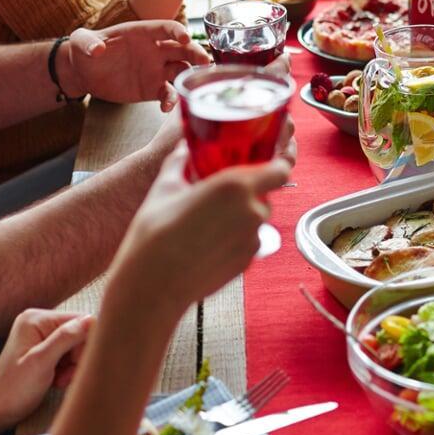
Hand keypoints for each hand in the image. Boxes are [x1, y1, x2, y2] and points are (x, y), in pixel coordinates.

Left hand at [0, 309, 94, 429]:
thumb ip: (66, 338)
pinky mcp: (43, 350)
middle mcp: (39, 322)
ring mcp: (40, 336)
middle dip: (77, 357)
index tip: (76, 365)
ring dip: (73, 366)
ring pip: (76, 347)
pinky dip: (67, 370)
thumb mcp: (42, 362)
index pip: (79, 321)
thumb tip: (92, 320)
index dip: (84, 344)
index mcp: (36, 319)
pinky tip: (56, 380)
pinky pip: (68, 355)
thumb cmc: (13, 389)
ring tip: (58, 380)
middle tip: (64, 375)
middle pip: (79, 334)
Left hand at [67, 20, 210, 108]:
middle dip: (196, 54)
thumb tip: (97, 49)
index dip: (177, 31)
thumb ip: (88, 42)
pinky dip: (171, 100)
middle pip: (183, 49)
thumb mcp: (81, 40)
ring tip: (195, 88)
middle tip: (206, 62)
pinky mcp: (152, 88)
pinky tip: (166, 108)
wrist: (83, 72)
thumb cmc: (84, 49)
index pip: (166, 28)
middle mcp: (155, 50)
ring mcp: (156, 69)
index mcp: (143, 33)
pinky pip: (168, 94)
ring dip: (191, 77)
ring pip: (181, 71)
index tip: (185, 38)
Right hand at [110, 144, 292, 312]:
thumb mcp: (165, 187)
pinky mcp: (247, 263)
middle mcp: (252, 212)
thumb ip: (179, 162)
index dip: (277, 164)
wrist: (153, 284)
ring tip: (208, 222)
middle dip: (248, 194)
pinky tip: (207, 243)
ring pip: (255, 221)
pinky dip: (234, 239)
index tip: (268, 162)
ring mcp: (252, 241)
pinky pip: (247, 243)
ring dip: (240, 217)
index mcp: (236, 186)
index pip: (280, 169)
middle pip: (264, 196)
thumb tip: (183, 150)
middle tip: (221, 195)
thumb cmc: (156, 232)